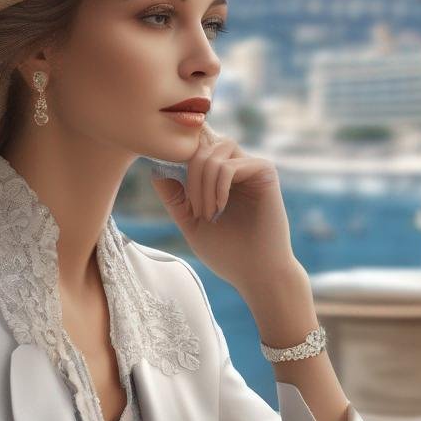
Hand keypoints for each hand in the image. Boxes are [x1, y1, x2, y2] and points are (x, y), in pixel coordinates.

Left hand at [149, 123, 294, 292]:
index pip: (196, 152)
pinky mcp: (266, 172)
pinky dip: (218, 187)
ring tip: (207, 214)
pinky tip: (220, 208)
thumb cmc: (226, 253)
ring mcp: (252, 168)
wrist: (257, 273)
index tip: (180, 198)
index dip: (180, 165)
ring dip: (203, 183)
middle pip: (203, 147)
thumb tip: (155, 170)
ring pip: (216, 152)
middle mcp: (238, 167)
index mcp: (221, 178)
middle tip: (195, 212)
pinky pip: (230, 166)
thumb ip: (175, 198)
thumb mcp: (191, 223)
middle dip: (191, 178)